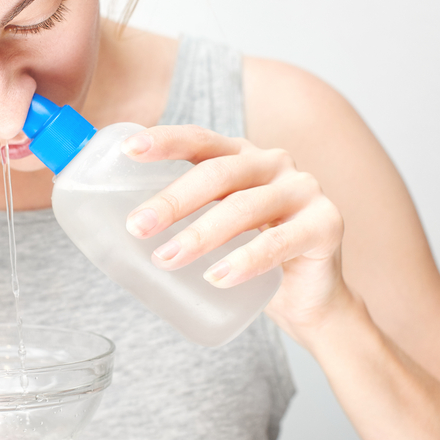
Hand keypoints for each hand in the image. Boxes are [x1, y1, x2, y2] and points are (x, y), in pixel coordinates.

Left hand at [121, 126, 351, 343]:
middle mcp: (273, 164)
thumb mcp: (214, 227)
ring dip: (200, 234)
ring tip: (166, 259)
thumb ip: (182, 215)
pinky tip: (217, 276)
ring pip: (244, 207)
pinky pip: (279, 242)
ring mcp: (303, 191)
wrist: (310, 299)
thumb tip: (113, 223)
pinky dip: (244, 261)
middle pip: (217, 174)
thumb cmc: (251, 258)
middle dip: (172, 200)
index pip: (200, 140)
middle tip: (136, 227)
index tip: (127, 150)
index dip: (164, 141)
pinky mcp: (326, 224)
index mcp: (242, 157)